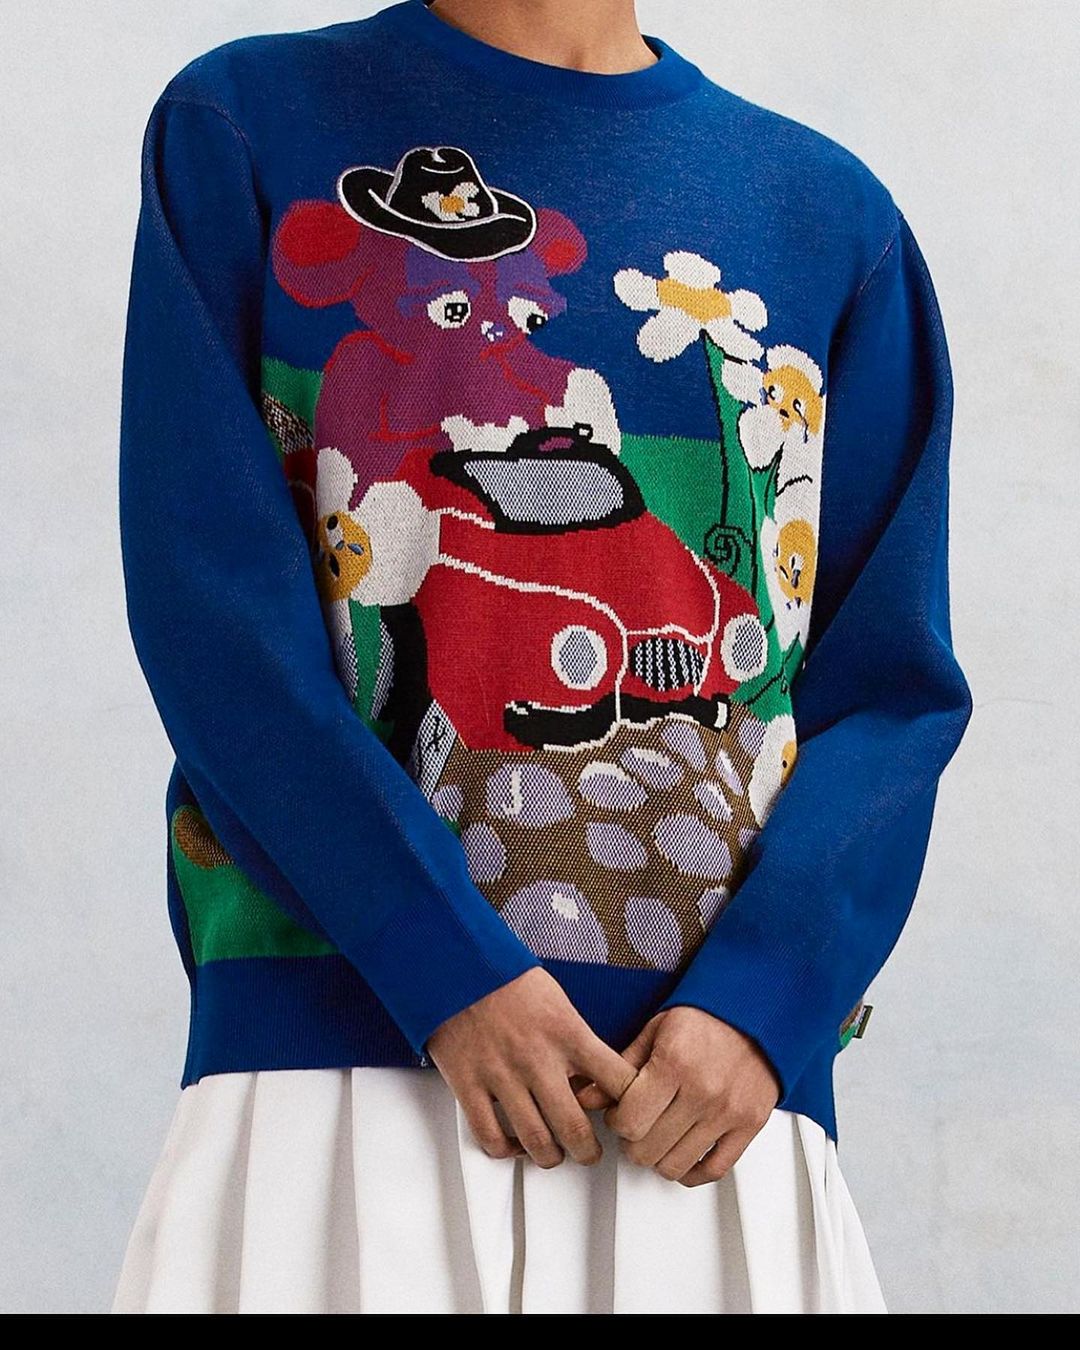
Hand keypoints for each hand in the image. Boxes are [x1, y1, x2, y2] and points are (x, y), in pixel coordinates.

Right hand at [427, 968, 636, 1169]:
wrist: (457, 965)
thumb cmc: (508, 980)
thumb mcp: (558, 1002)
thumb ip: (577, 1042)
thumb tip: (594, 1082)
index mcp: (567, 1033)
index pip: (618, 1082)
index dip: (631, 1107)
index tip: (629, 1116)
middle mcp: (537, 1058)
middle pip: (575, 1128)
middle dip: (588, 1152)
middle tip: (590, 1153)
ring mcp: (501, 1075)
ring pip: (536, 1142)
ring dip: (550, 1158)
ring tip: (555, 1154)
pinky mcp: (468, 1085)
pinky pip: (491, 1138)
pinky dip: (506, 1151)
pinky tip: (514, 1144)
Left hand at [595, 1007, 779, 1186]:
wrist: (753, 1013)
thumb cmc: (704, 1019)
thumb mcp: (654, 1031)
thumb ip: (620, 1067)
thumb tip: (587, 1097)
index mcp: (675, 1063)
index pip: (630, 1122)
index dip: (616, 1122)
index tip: (620, 1112)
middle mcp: (703, 1091)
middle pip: (648, 1149)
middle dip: (633, 1141)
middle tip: (637, 1125)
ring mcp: (728, 1111)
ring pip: (675, 1165)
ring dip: (658, 1157)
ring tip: (658, 1136)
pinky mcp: (749, 1125)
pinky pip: (714, 1169)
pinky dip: (691, 1172)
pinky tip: (681, 1155)